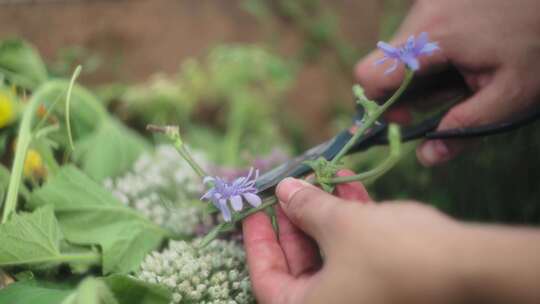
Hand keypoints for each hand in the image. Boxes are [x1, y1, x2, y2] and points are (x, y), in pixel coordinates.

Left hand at [242, 171, 464, 303]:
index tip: (252, 211)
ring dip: (326, 213)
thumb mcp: (340, 226)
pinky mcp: (386, 283)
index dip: (257, 241)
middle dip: (296, 219)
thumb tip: (284, 191)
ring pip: (331, 253)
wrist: (468, 268)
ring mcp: (362, 297)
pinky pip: (357, 251)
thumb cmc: (391, 254)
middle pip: (300, 263)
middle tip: (290, 188)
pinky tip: (351, 187)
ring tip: (322, 178)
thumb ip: (306, 208)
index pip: (267, 279)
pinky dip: (352, 221)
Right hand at [355, 0, 539, 165]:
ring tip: (464, 72)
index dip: (380, 104)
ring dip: (423, 72)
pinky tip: (467, 54)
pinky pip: (418, 36)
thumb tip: (426, 157)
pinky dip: (433, 54)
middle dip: (407, 90)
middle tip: (446, 97)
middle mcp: (422, 14)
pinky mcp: (436, 0)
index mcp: (432, 38)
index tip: (408, 117)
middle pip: (385, 64)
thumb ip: (464, 128)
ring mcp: (428, 2)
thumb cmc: (539, 44)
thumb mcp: (509, 95)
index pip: (371, 74)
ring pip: (402, 51)